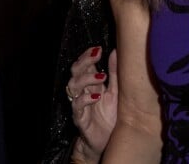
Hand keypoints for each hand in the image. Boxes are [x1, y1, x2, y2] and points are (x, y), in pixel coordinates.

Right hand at [69, 46, 117, 162]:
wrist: (108, 140)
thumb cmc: (111, 114)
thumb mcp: (116, 91)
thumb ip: (114, 73)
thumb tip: (115, 51)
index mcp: (92, 84)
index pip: (85, 65)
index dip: (88, 55)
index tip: (98, 48)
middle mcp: (84, 92)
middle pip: (76, 72)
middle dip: (84, 61)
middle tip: (96, 55)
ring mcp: (80, 105)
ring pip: (73, 86)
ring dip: (86, 78)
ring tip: (101, 76)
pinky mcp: (80, 119)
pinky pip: (77, 106)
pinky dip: (86, 99)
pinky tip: (97, 96)